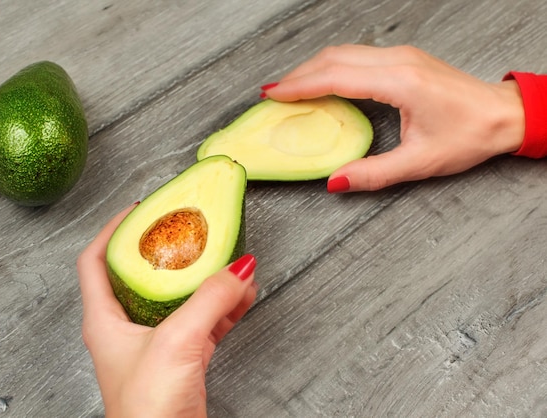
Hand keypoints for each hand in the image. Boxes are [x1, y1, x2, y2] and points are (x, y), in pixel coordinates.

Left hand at [77, 204, 256, 417]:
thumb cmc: (147, 410)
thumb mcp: (177, 341)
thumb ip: (209, 300)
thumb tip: (238, 269)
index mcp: (105, 319)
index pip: (95, 260)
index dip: (113, 229)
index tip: (140, 208)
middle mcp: (126, 329)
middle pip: (143, 275)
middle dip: (171, 251)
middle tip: (191, 229)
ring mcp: (154, 345)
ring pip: (179, 298)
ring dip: (206, 280)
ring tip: (231, 262)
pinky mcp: (181, 361)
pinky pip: (203, 322)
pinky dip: (222, 307)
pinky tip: (242, 296)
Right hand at [261, 44, 524, 191]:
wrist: (503, 114)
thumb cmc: (470, 135)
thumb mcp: (420, 162)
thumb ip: (373, 173)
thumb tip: (335, 181)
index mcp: (401, 82)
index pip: (336, 77)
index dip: (300, 85)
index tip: (273, 94)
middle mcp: (399, 61)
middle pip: (334, 58)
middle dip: (299, 74)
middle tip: (273, 94)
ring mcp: (402, 56)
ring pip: (345, 53)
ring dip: (314, 68)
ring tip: (292, 88)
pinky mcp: (404, 59)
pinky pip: (358, 55)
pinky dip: (332, 67)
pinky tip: (323, 82)